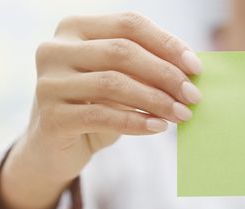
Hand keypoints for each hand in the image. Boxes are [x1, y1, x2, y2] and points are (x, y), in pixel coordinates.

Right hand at [0, 12, 202, 208]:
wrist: (52, 149)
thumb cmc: (91, 109)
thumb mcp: (117, 82)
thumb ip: (143, 70)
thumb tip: (189, 71)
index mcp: (73, 28)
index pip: (128, 24)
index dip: (166, 43)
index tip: (196, 67)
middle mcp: (54, 49)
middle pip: (121, 52)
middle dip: (164, 74)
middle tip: (192, 96)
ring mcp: (48, 83)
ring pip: (112, 83)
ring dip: (154, 100)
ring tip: (180, 115)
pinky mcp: (50, 116)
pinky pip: (102, 115)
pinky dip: (135, 121)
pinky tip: (157, 128)